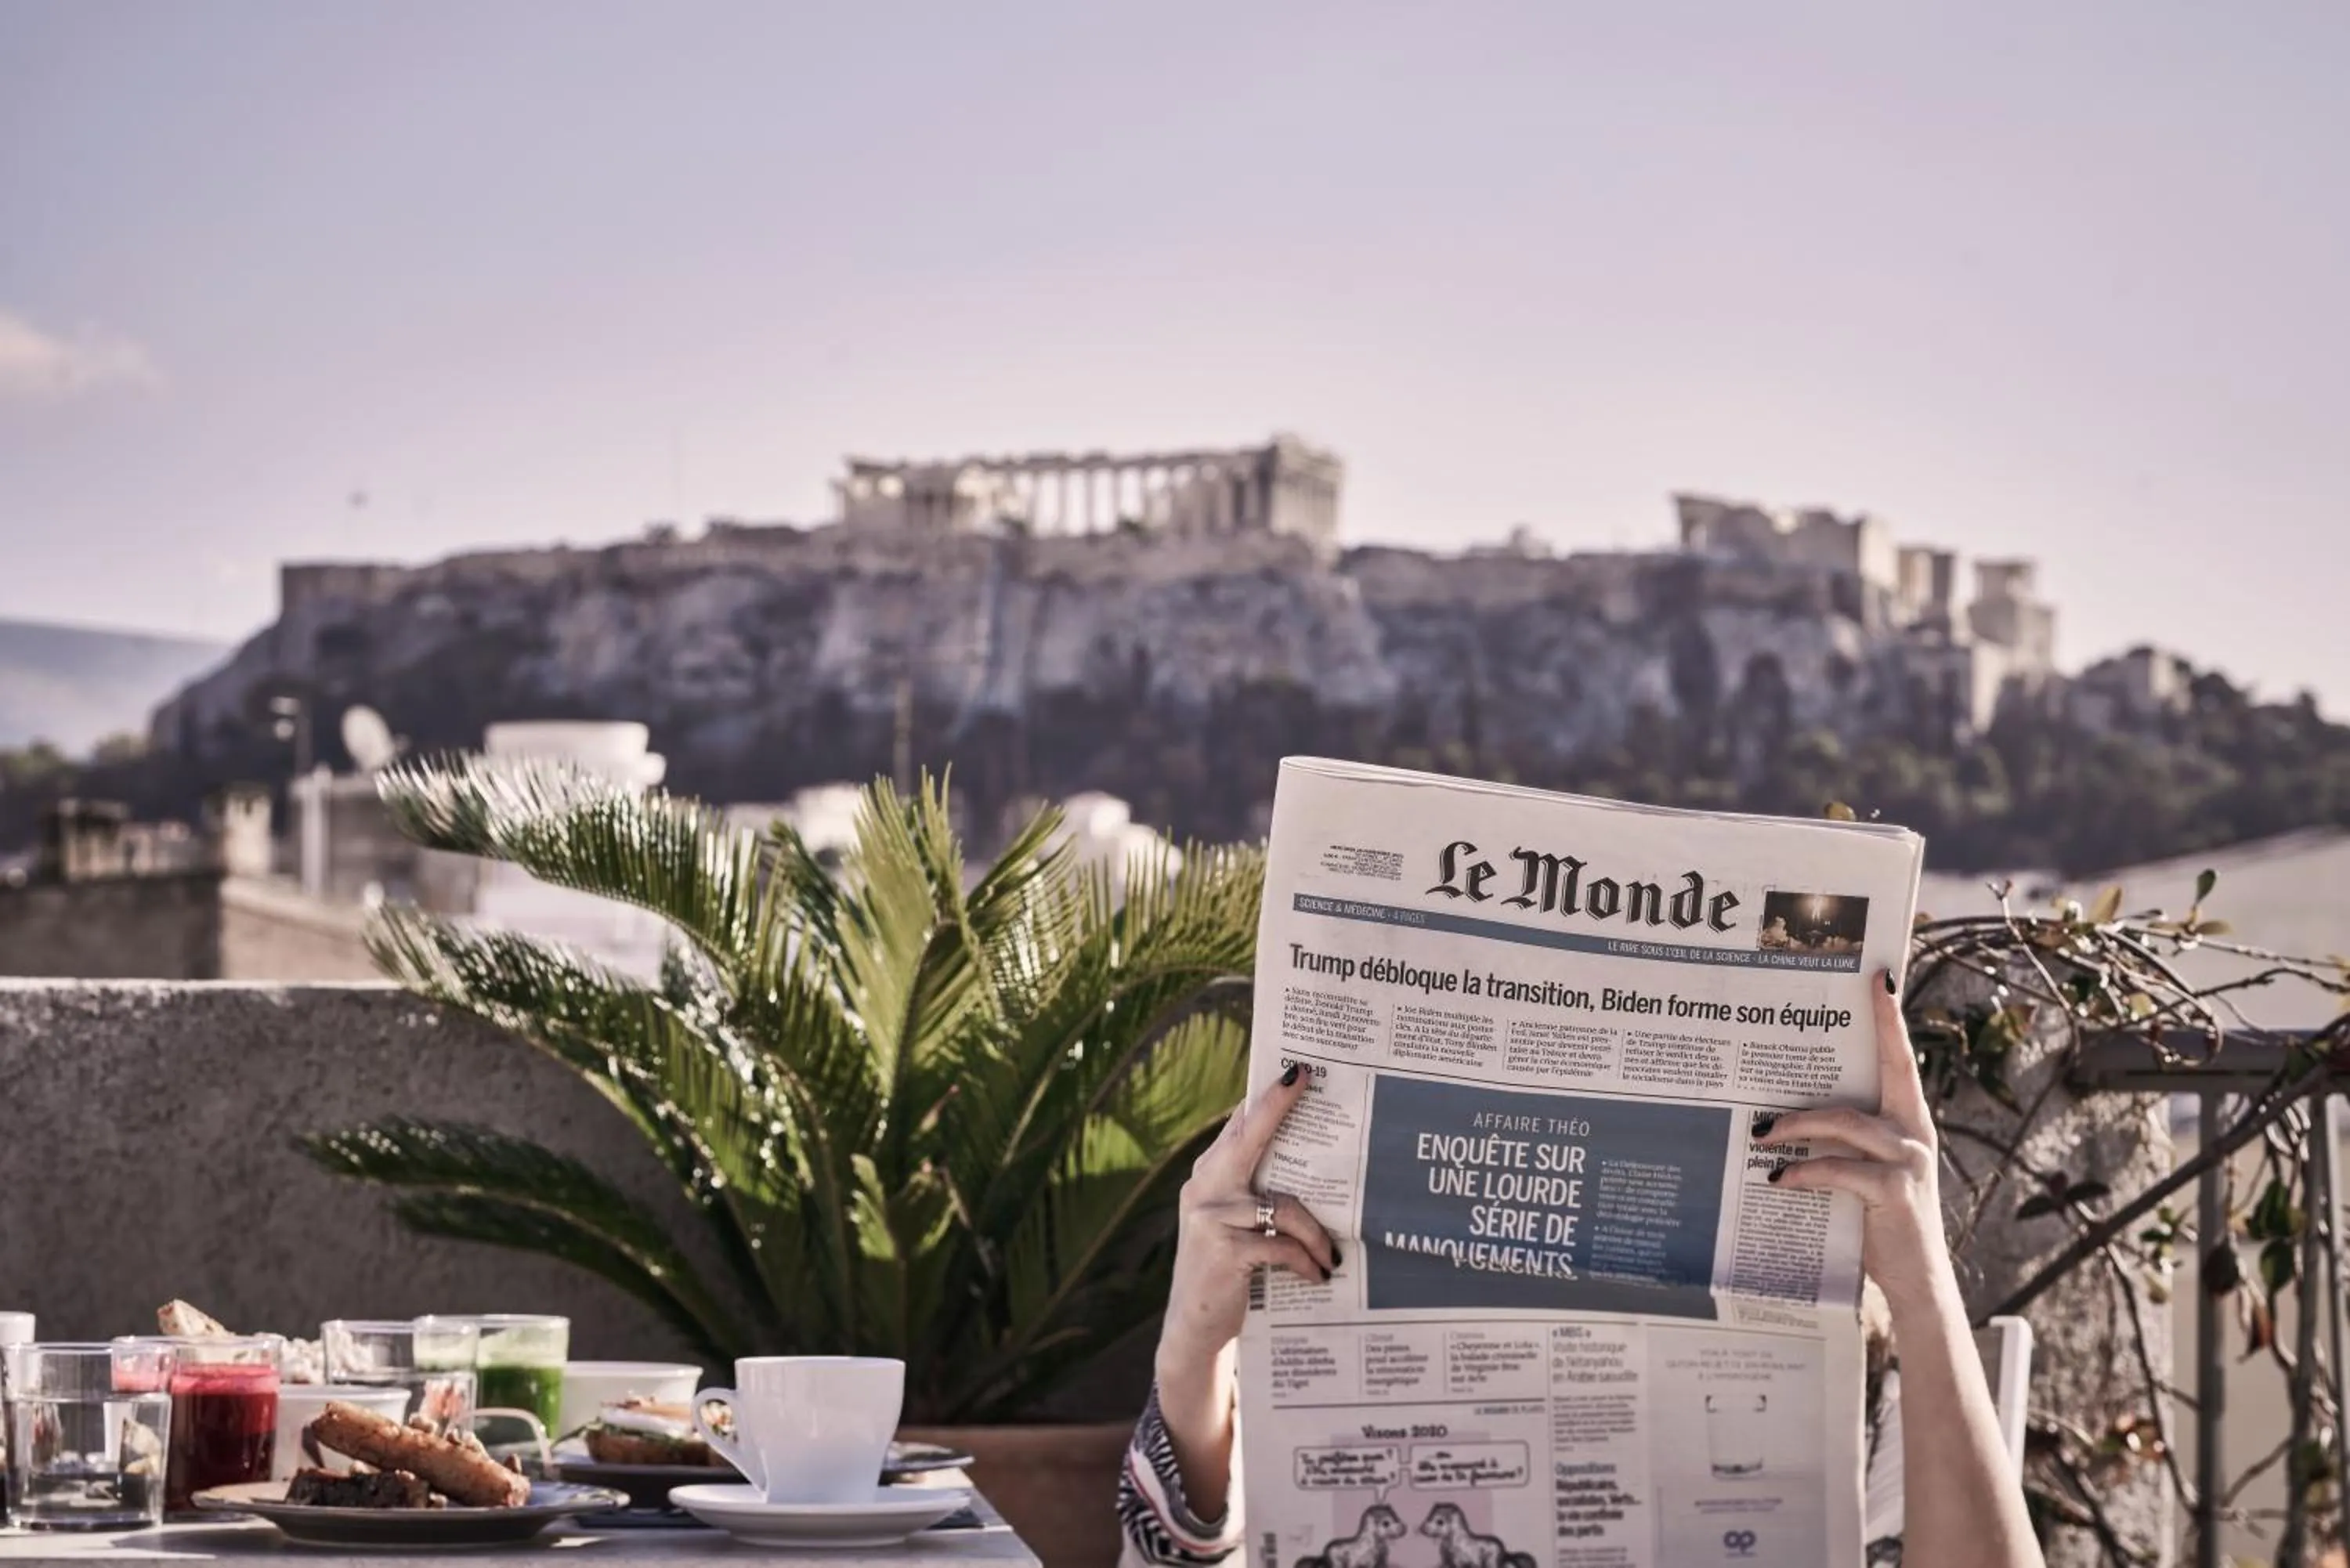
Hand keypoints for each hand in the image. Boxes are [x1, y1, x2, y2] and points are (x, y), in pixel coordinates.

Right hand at [1157, 1062, 1339, 1375]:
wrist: (1192, 1327)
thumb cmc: (1226, 1270)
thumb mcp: (1233, 1225)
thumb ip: (1254, 1192)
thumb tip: (1308, 1164)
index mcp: (1209, 1175)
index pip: (1239, 1126)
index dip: (1265, 1098)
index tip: (1295, 1070)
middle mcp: (1204, 1187)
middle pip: (1248, 1136)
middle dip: (1276, 1106)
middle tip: (1304, 1079)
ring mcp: (1211, 1218)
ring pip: (1283, 1206)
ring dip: (1317, 1234)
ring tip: (1333, 1255)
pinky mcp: (1224, 1251)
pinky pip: (1282, 1246)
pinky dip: (1306, 1260)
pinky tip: (1318, 1274)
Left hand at [1756, 968, 1952, 1308]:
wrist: (1915, 1284)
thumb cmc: (1878, 1223)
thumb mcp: (1863, 1174)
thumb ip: (1841, 1142)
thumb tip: (1783, 1115)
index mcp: (1907, 1121)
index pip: (1899, 1060)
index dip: (1890, 1019)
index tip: (1881, 977)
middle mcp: (1915, 1132)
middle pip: (1887, 1071)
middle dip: (1871, 1032)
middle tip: (1829, 1003)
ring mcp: (1910, 1160)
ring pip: (1846, 1123)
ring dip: (1797, 1124)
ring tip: (1759, 1133)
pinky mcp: (1896, 1192)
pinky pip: (1839, 1169)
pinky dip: (1804, 1172)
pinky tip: (1775, 1179)